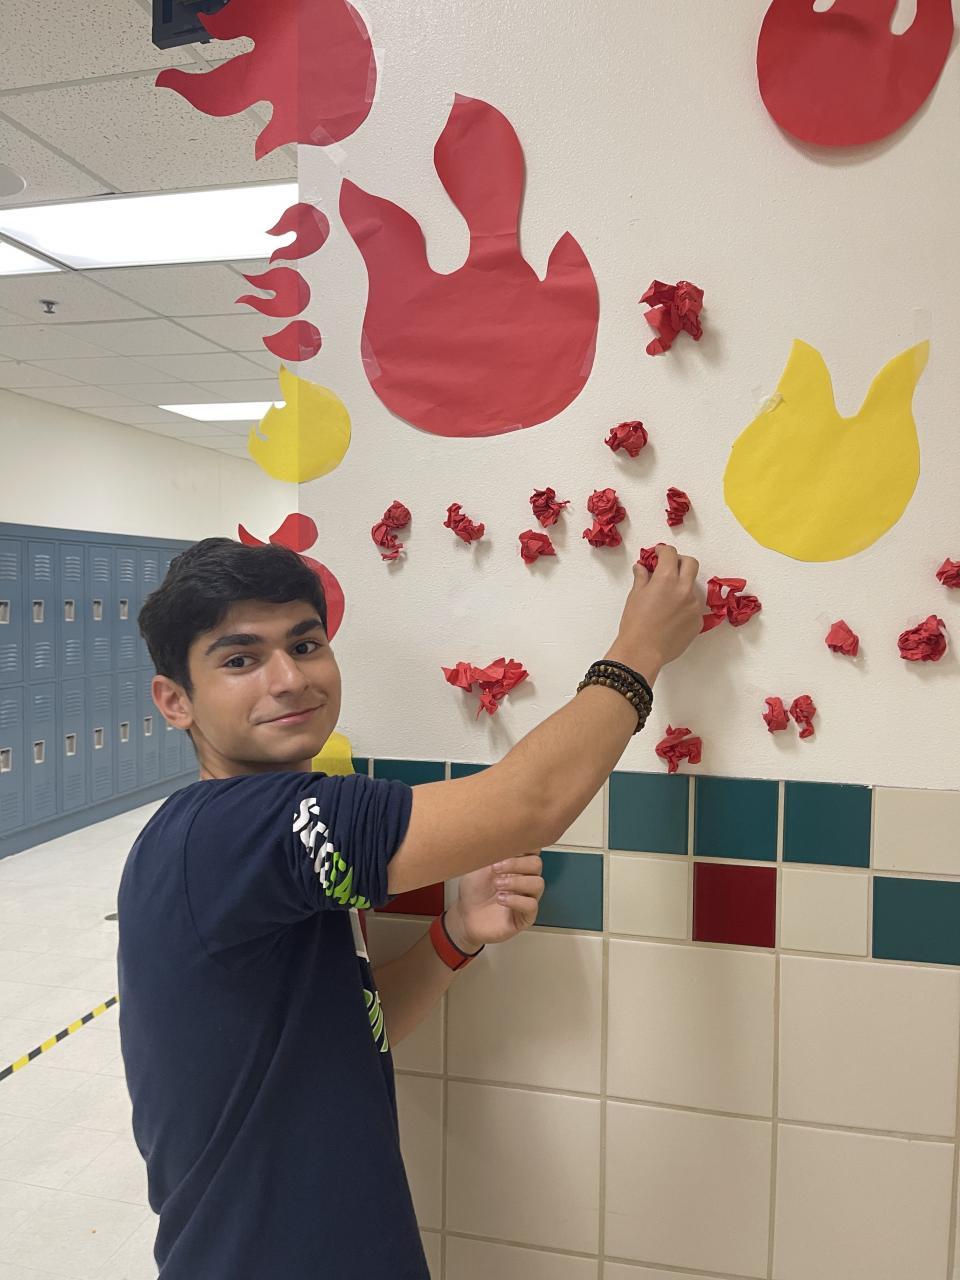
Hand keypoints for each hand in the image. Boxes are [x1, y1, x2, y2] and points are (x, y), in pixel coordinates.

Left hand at [447, 853, 544, 949]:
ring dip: (516, 882)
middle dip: (516, 864)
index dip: (526, 844)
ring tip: (497, 885)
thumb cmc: (473, 890)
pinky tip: (501, 899)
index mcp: (516, 864)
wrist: (465, 915)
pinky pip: (531, 905)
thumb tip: (499, 834)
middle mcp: (524, 879)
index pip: (533, 849)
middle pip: (536, 864)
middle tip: (495, 868)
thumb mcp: (479, 864)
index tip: (511, 844)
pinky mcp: (525, 916)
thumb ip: (493, 851)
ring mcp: (526, 897)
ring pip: (538, 884)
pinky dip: (516, 900)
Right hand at [608, 544, 702, 681]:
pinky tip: (671, 617)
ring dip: (682, 586)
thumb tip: (642, 567)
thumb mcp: (635, 596)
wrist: (643, 651)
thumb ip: (642, 578)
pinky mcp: (698, 621)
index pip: (670, 554)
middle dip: (680, 561)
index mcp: (667, 579)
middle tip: (669, 567)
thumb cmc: (635, 624)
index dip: (663, 550)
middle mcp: (685, 589)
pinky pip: (693, 607)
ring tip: (666, 599)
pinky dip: (684, 606)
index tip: (658, 553)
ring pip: (692, 587)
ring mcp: (694, 606)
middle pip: (691, 563)